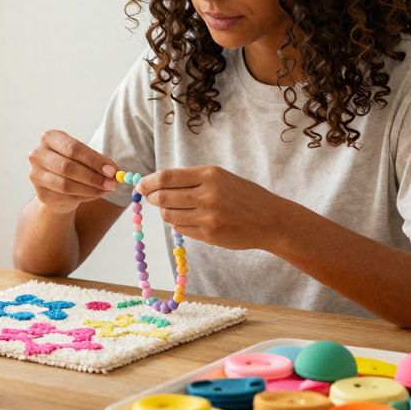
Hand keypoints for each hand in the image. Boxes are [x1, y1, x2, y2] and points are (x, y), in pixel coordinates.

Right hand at [27, 130, 118, 213]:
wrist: (57, 186)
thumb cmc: (74, 165)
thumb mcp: (87, 158)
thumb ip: (100, 162)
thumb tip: (115, 172)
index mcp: (50, 138)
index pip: (73, 148)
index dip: (94, 160)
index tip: (112, 170)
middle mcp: (38, 154)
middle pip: (67, 167)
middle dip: (93, 177)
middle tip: (112, 183)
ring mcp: (36, 175)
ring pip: (66, 185)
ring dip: (90, 189)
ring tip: (106, 190)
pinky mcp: (40, 194)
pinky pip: (65, 198)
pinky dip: (83, 198)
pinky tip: (93, 194)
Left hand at [136, 166, 284, 250]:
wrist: (270, 219)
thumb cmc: (243, 195)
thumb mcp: (220, 177)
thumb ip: (191, 179)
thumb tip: (157, 183)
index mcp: (210, 175)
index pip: (167, 177)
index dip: (148, 181)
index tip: (140, 185)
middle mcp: (208, 195)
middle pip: (162, 197)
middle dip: (151, 197)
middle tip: (149, 197)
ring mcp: (208, 217)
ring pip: (169, 215)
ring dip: (165, 212)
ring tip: (173, 208)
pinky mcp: (209, 235)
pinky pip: (181, 229)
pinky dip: (177, 223)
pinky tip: (187, 219)